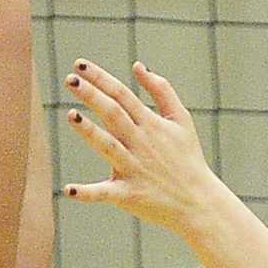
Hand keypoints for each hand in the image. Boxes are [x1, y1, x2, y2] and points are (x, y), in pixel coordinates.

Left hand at [64, 61, 231, 235]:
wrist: (198, 203)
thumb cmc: (187, 159)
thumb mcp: (181, 120)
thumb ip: (162, 90)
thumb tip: (138, 65)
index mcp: (151, 124)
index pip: (122, 94)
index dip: (101, 78)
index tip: (80, 64)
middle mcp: (141, 143)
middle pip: (113, 114)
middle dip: (92, 96)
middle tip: (70, 80)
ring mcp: (134, 169)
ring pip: (108, 146)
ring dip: (89, 132)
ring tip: (71, 115)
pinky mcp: (129, 194)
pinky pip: (105, 193)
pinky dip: (87, 193)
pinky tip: (69, 190)